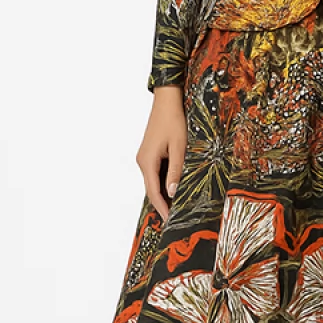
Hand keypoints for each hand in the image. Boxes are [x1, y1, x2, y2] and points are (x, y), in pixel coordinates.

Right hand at [138, 85, 187, 221]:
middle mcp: (142, 162)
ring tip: (177, 206)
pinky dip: (163, 182)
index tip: (170, 221)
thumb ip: (176, 171)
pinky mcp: (149, 153)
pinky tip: (174, 188)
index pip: (153, 192)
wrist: (167, 100)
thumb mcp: (179, 147)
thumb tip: (172, 193)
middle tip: (175, 219)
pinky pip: (155, 173)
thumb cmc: (174, 121)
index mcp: (147, 162)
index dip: (162, 208)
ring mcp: (144, 158)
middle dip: (162, 205)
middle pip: (151, 189)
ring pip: (153, 182)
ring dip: (163, 194)